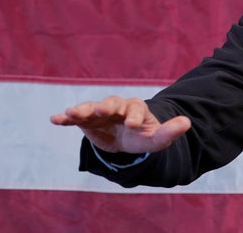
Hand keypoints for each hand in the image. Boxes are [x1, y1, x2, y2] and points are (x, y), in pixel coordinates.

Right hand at [50, 95, 190, 153]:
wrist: (126, 138)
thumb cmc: (143, 136)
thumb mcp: (157, 139)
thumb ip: (170, 132)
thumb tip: (187, 123)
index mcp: (137, 108)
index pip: (136, 109)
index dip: (135, 116)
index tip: (133, 125)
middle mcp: (117, 106)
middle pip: (112, 103)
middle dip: (107, 107)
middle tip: (102, 111)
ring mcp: (100, 112)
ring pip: (91, 108)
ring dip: (83, 109)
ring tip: (72, 113)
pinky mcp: (86, 120)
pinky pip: (75, 118)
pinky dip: (65, 117)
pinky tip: (55, 119)